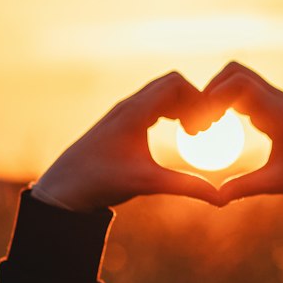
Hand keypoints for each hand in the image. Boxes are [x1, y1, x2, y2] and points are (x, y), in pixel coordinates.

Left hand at [32, 72, 222, 211]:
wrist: (62, 189)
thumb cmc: (100, 182)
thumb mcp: (147, 183)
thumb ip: (186, 186)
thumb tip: (220, 199)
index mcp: (135, 112)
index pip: (176, 83)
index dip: (198, 99)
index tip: (206, 127)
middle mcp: (128, 106)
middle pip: (170, 84)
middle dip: (193, 101)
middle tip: (202, 130)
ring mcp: (122, 113)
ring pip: (160, 93)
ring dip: (181, 106)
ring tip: (192, 133)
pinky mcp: (119, 123)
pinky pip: (151, 105)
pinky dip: (169, 112)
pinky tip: (175, 134)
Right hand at [201, 62, 282, 206]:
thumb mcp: (281, 183)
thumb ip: (247, 187)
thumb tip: (216, 198)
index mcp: (279, 114)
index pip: (239, 84)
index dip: (213, 96)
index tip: (202, 123)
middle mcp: (278, 100)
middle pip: (235, 72)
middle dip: (211, 90)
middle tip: (200, 122)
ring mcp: (277, 100)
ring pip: (240, 77)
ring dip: (219, 93)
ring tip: (207, 124)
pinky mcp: (275, 106)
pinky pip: (246, 90)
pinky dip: (228, 99)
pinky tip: (220, 125)